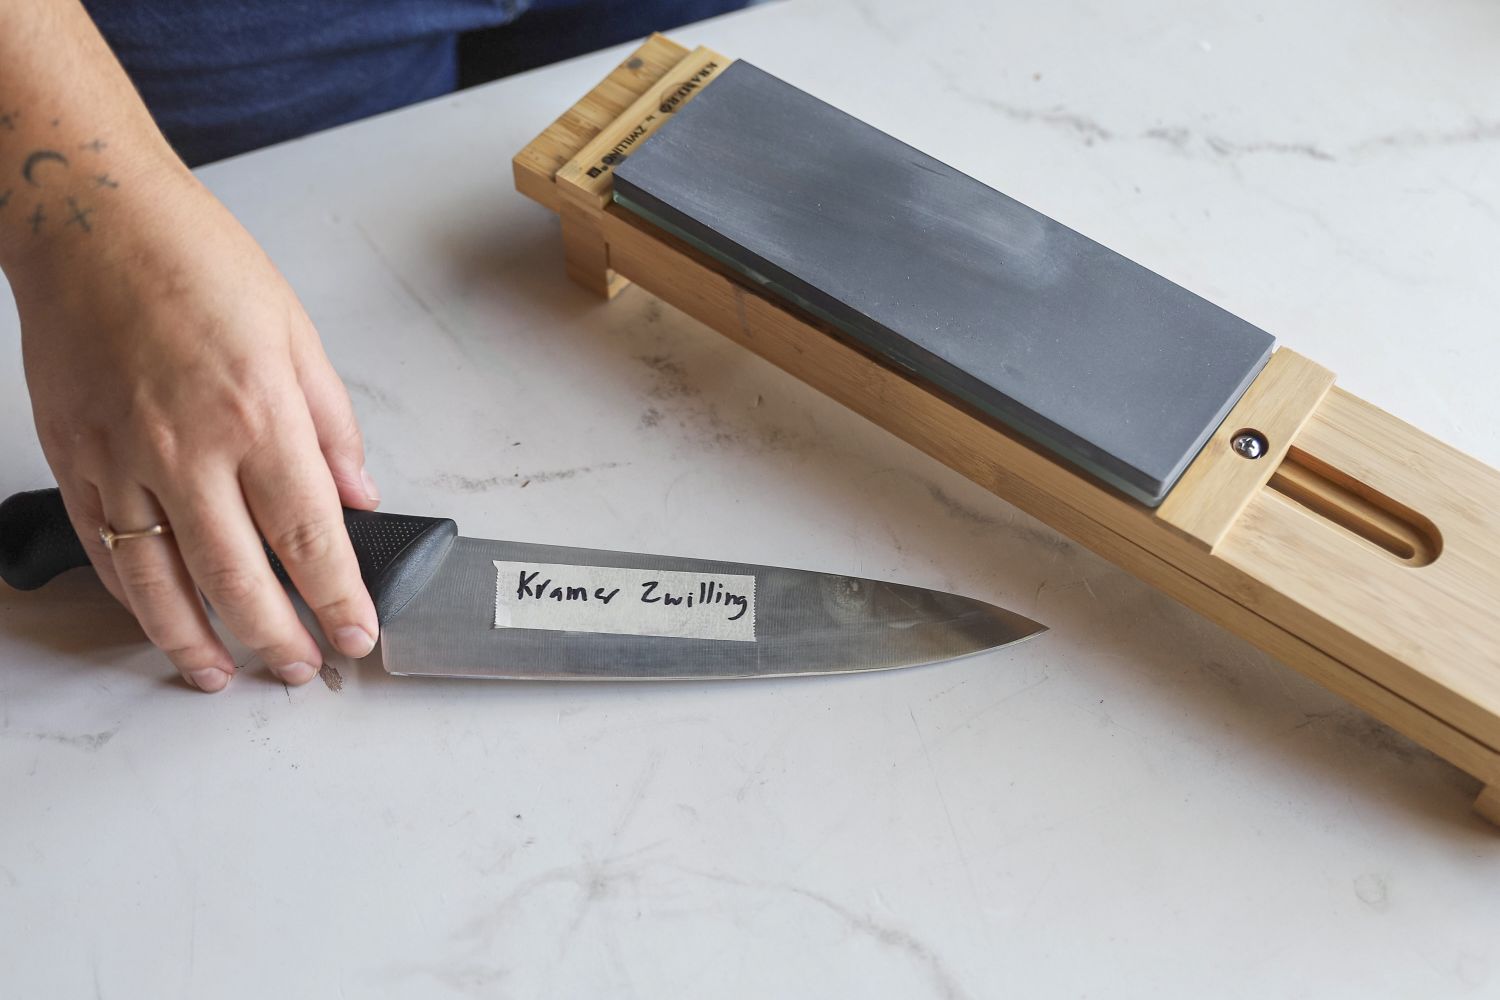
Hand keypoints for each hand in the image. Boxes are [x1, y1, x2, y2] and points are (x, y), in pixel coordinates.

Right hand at [12, 167, 380, 691]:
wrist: (91, 219)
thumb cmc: (197, 262)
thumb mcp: (297, 336)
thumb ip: (332, 428)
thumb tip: (359, 497)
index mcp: (258, 415)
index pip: (310, 537)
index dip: (337, 599)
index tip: (357, 635)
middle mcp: (187, 447)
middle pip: (237, 578)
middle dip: (277, 639)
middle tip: (302, 667)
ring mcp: (121, 458)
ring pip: (158, 584)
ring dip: (195, 643)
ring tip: (224, 674)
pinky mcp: (73, 458)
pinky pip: (104, 549)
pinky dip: (134, 596)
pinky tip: (162, 617)